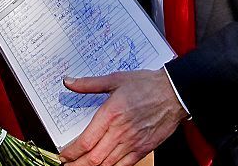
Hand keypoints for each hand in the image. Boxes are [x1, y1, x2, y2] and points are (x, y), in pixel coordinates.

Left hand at [58, 69, 187, 165]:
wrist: (174, 93)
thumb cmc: (147, 85)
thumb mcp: (115, 79)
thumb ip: (89, 84)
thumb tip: (69, 82)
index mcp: (110, 114)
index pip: (85, 141)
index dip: (71, 152)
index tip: (63, 154)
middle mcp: (120, 132)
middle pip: (93, 158)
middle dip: (77, 165)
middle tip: (66, 165)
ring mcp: (132, 143)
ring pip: (107, 165)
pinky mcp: (143, 149)